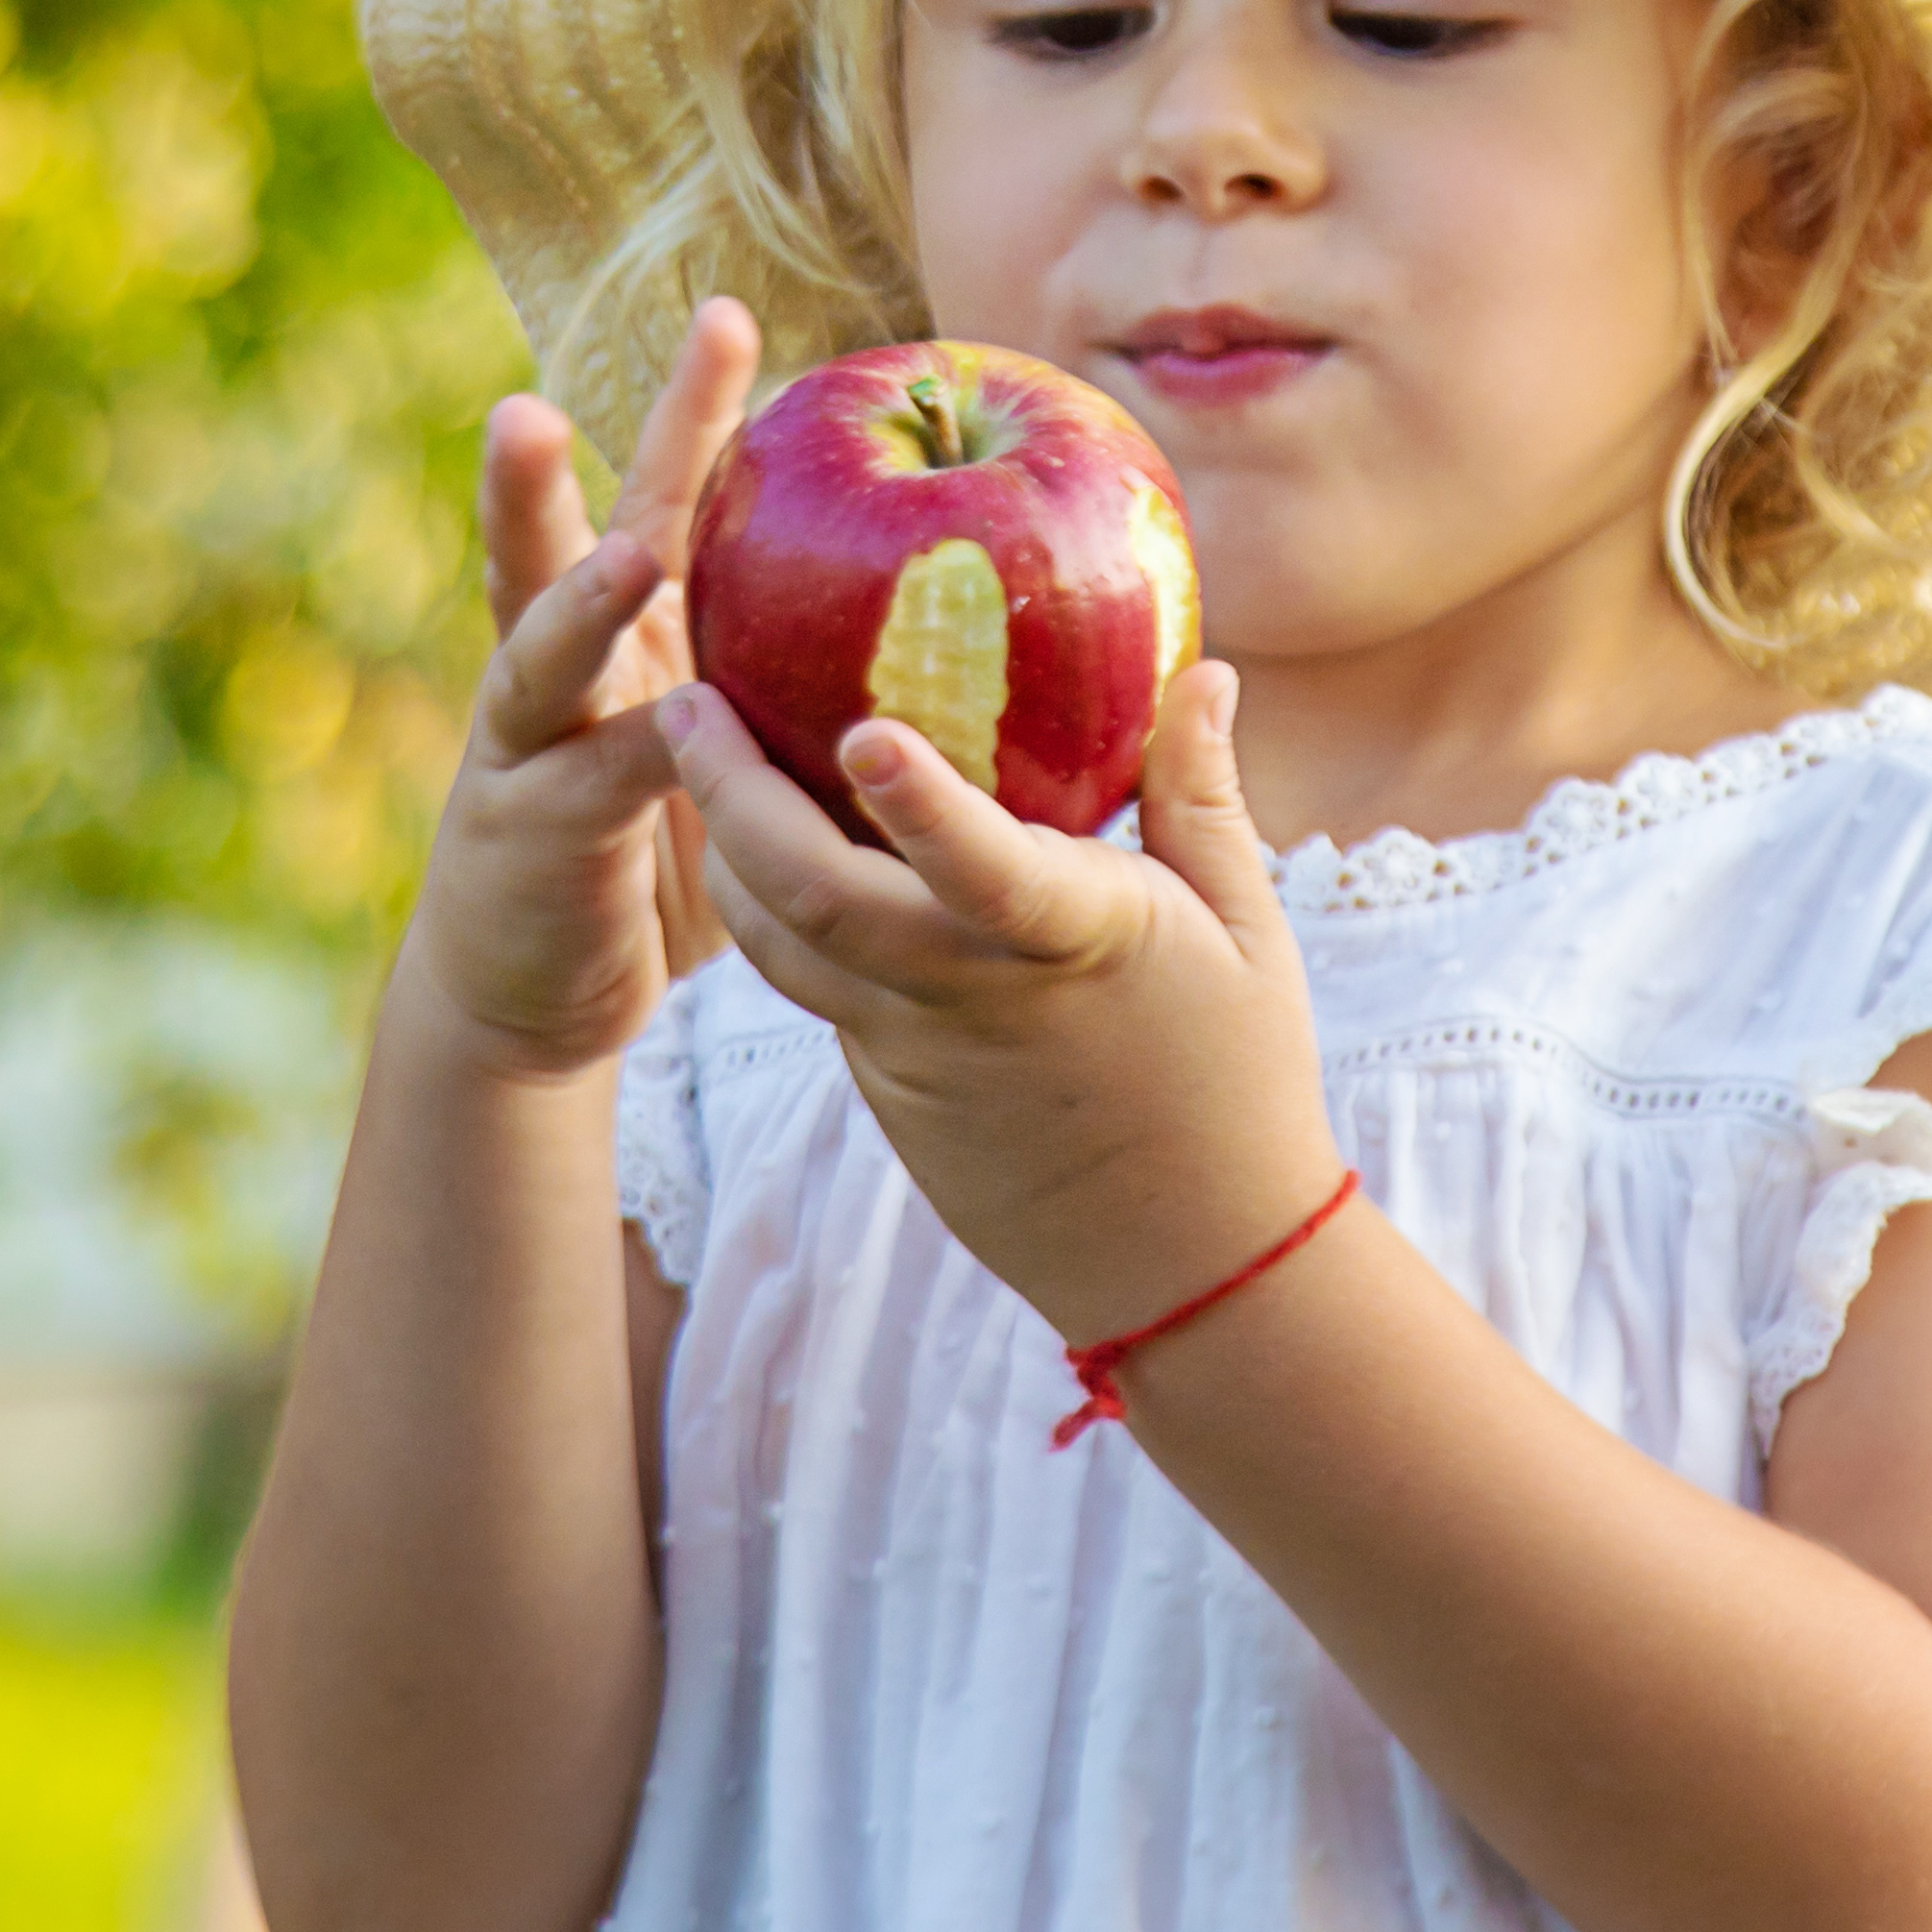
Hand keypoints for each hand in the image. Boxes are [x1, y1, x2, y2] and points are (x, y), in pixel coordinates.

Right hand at [404, 300, 756, 1081]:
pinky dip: (641, 754)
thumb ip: (791, 675)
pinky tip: (674, 730)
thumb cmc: (659, 847)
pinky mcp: (533, 833)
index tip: (729, 311)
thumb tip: (952, 603)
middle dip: (539, 476)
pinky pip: (595, 783)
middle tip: (541, 403)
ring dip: (581, 603)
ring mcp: (529, 746)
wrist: (534, 988)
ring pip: (539, 659)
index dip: (688, 409)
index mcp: (622, 627)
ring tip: (625, 554)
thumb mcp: (729, 743)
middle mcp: (559, 666)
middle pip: (552, 548)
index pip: (657, 494)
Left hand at [669, 654, 1342, 1350]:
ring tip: (699, 754)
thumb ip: (1200, 794)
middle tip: (685, 702)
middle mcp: (974, 1000)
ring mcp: (916, 1055)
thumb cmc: (1234, 1076)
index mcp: (1076, 945)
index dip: (922, 806)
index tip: (861, 731)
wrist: (1186, 1264)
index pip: (986, 874)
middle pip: (817, 904)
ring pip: (781, 949)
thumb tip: (1206, 666)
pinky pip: (814, 989)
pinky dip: (776, 913)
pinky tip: (762, 845)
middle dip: (732, 799)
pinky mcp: (886, 1094)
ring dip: (726, 852)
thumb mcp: (1246, 929)